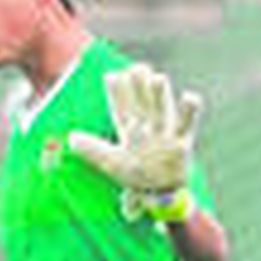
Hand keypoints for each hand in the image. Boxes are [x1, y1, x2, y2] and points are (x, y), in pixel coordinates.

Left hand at [67, 63, 202, 221]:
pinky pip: (186, 125)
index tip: (111, 76)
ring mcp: (164, 133)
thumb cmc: (134, 175)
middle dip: (140, 86)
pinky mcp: (181, 143)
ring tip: (157, 77)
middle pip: (143, 103)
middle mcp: (147, 126)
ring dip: (160, 96)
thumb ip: (92, 149)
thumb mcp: (110, 162)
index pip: (122, 107)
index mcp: (130, 128)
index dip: (117, 93)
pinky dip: (189, 112)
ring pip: (162, 110)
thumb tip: (70, 138)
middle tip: (137, 67)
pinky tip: (190, 96)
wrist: (158, 193)